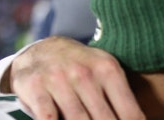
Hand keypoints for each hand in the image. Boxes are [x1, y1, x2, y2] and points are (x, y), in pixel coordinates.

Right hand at [9, 36, 144, 119]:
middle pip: (105, 119)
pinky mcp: (35, 88)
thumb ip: (122, 98)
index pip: (128, 111)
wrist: (41, 51)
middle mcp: (85, 73)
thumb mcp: (105, 72)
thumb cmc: (82, 69)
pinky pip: (48, 118)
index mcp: (108, 69)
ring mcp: (59, 79)